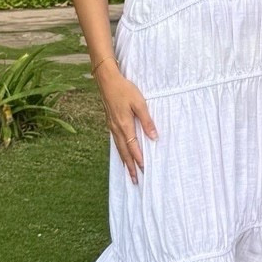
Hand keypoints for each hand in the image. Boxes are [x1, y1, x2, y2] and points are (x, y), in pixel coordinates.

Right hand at [95, 64, 157, 180]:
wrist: (107, 81)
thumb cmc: (125, 90)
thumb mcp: (140, 103)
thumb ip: (147, 121)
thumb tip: (154, 137)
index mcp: (125, 125)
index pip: (133, 147)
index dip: (139, 159)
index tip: (144, 170)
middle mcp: (117, 129)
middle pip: (124, 152)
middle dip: (130, 166)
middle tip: (135, 180)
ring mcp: (112, 127)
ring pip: (119, 148)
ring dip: (125, 161)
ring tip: (129, 172)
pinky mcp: (110, 123)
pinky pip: (115, 142)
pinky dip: (120, 152)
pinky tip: (122, 154)